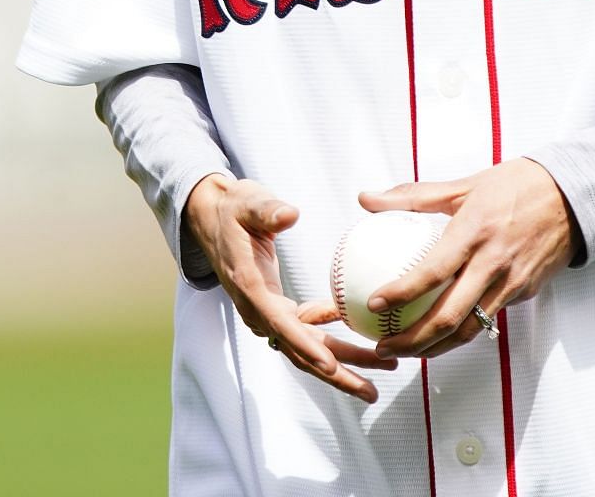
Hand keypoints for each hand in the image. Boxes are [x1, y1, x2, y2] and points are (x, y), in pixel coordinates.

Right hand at [183, 174, 397, 402]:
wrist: (212, 218)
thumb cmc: (233, 209)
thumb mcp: (247, 202)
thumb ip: (268, 210)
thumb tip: (290, 214)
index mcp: (251, 288)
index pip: (281, 325)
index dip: (306, 347)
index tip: (331, 366)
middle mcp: (258, 309)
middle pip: (301, 350)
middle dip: (337, 372)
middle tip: (373, 391)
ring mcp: (267, 313)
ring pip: (308, 346)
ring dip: (344, 360)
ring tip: (382, 365)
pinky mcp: (275, 308)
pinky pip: (307, 329)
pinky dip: (331, 333)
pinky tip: (358, 325)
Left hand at [345, 158, 576, 359]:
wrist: (575, 195)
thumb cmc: (516, 184)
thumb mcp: (465, 184)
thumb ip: (413, 196)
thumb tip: (366, 200)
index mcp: (475, 231)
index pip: (433, 271)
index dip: (401, 292)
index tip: (374, 304)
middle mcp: (494, 262)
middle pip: (449, 316)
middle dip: (412, 340)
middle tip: (382, 345)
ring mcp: (512, 282)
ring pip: (469, 329)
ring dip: (434, 348)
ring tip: (406, 351)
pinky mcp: (525, 292)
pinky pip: (489, 316)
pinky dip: (462, 330)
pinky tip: (440, 332)